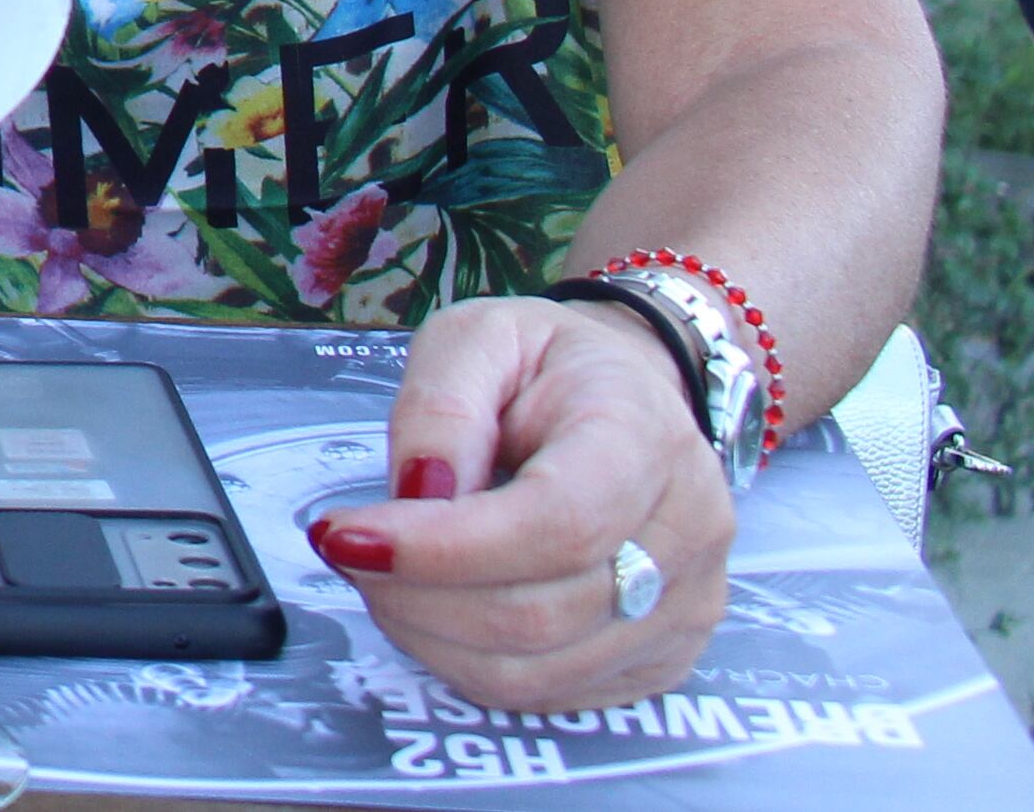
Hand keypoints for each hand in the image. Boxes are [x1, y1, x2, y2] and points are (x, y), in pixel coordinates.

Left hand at [307, 296, 731, 709]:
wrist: (632, 401)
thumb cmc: (550, 367)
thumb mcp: (480, 339)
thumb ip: (442, 407)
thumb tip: (418, 493)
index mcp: (646, 439)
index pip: (555, 525)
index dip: (443, 548)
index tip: (346, 534)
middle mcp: (686, 536)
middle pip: (539, 614)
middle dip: (413, 594)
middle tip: (347, 548)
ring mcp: (684, 610)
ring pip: (535, 670)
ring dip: (428, 634)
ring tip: (382, 574)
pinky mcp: (660, 659)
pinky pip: (546, 693)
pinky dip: (465, 662)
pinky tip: (432, 606)